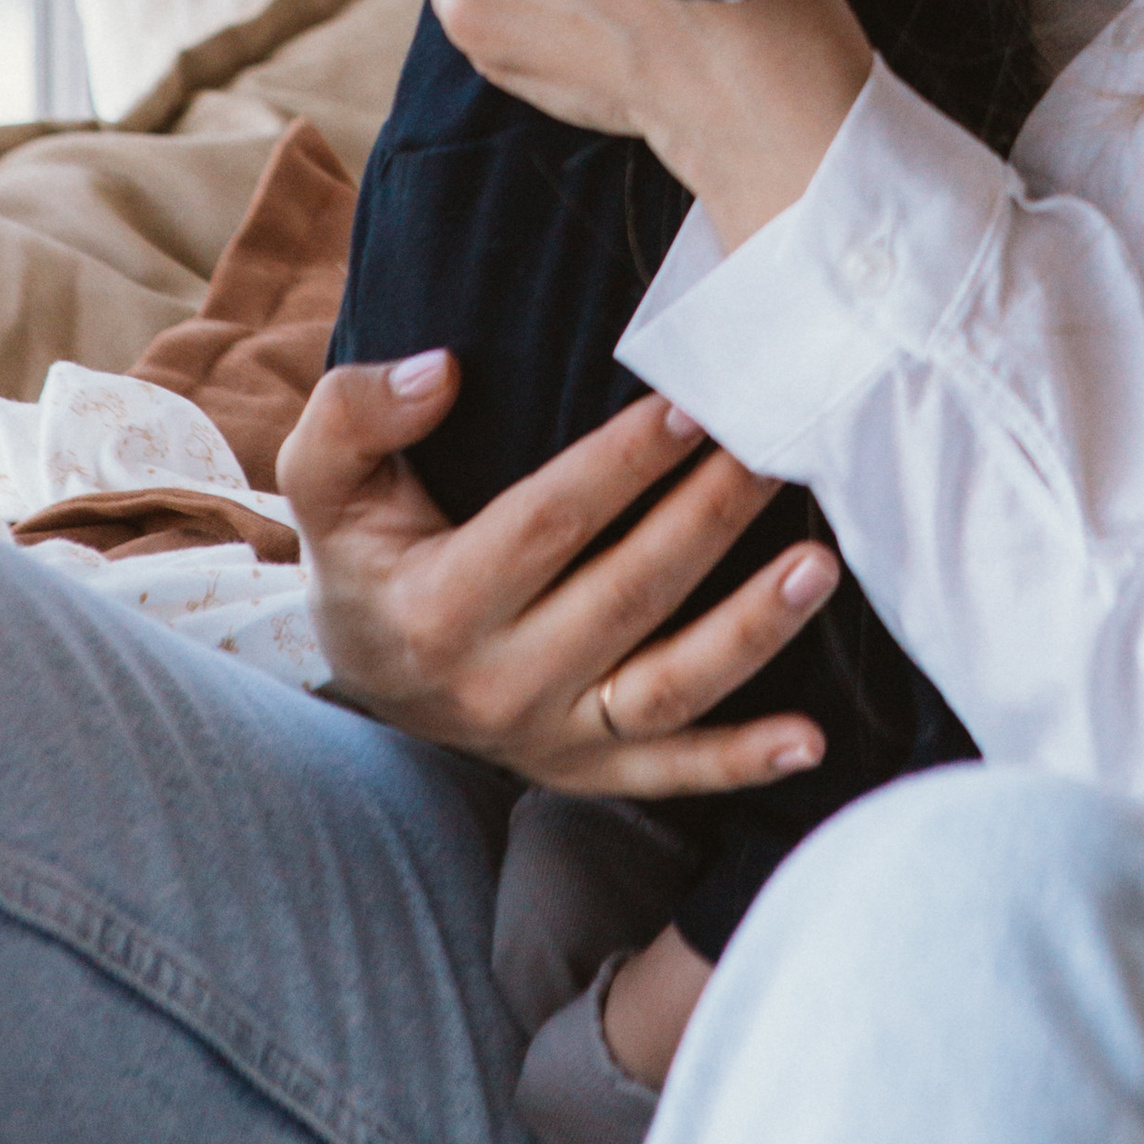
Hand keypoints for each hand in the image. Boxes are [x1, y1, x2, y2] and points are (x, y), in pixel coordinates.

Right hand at [280, 356, 839, 794]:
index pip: (546, 524)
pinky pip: (671, 773)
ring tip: (817, 567)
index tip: (689, 405)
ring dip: (750, 632)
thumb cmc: (367, 549)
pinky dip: (742, 762)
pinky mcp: (587, 771)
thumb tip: (441, 371)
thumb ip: (355, 412)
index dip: (621, 465)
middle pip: (626, 594)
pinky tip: (811, 740)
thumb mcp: (326, 480)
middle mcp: (496, 684)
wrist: (366, 665)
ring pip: (665, 688)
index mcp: (435, 608)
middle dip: (708, 519)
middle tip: (775, 451)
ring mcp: (548, 737)